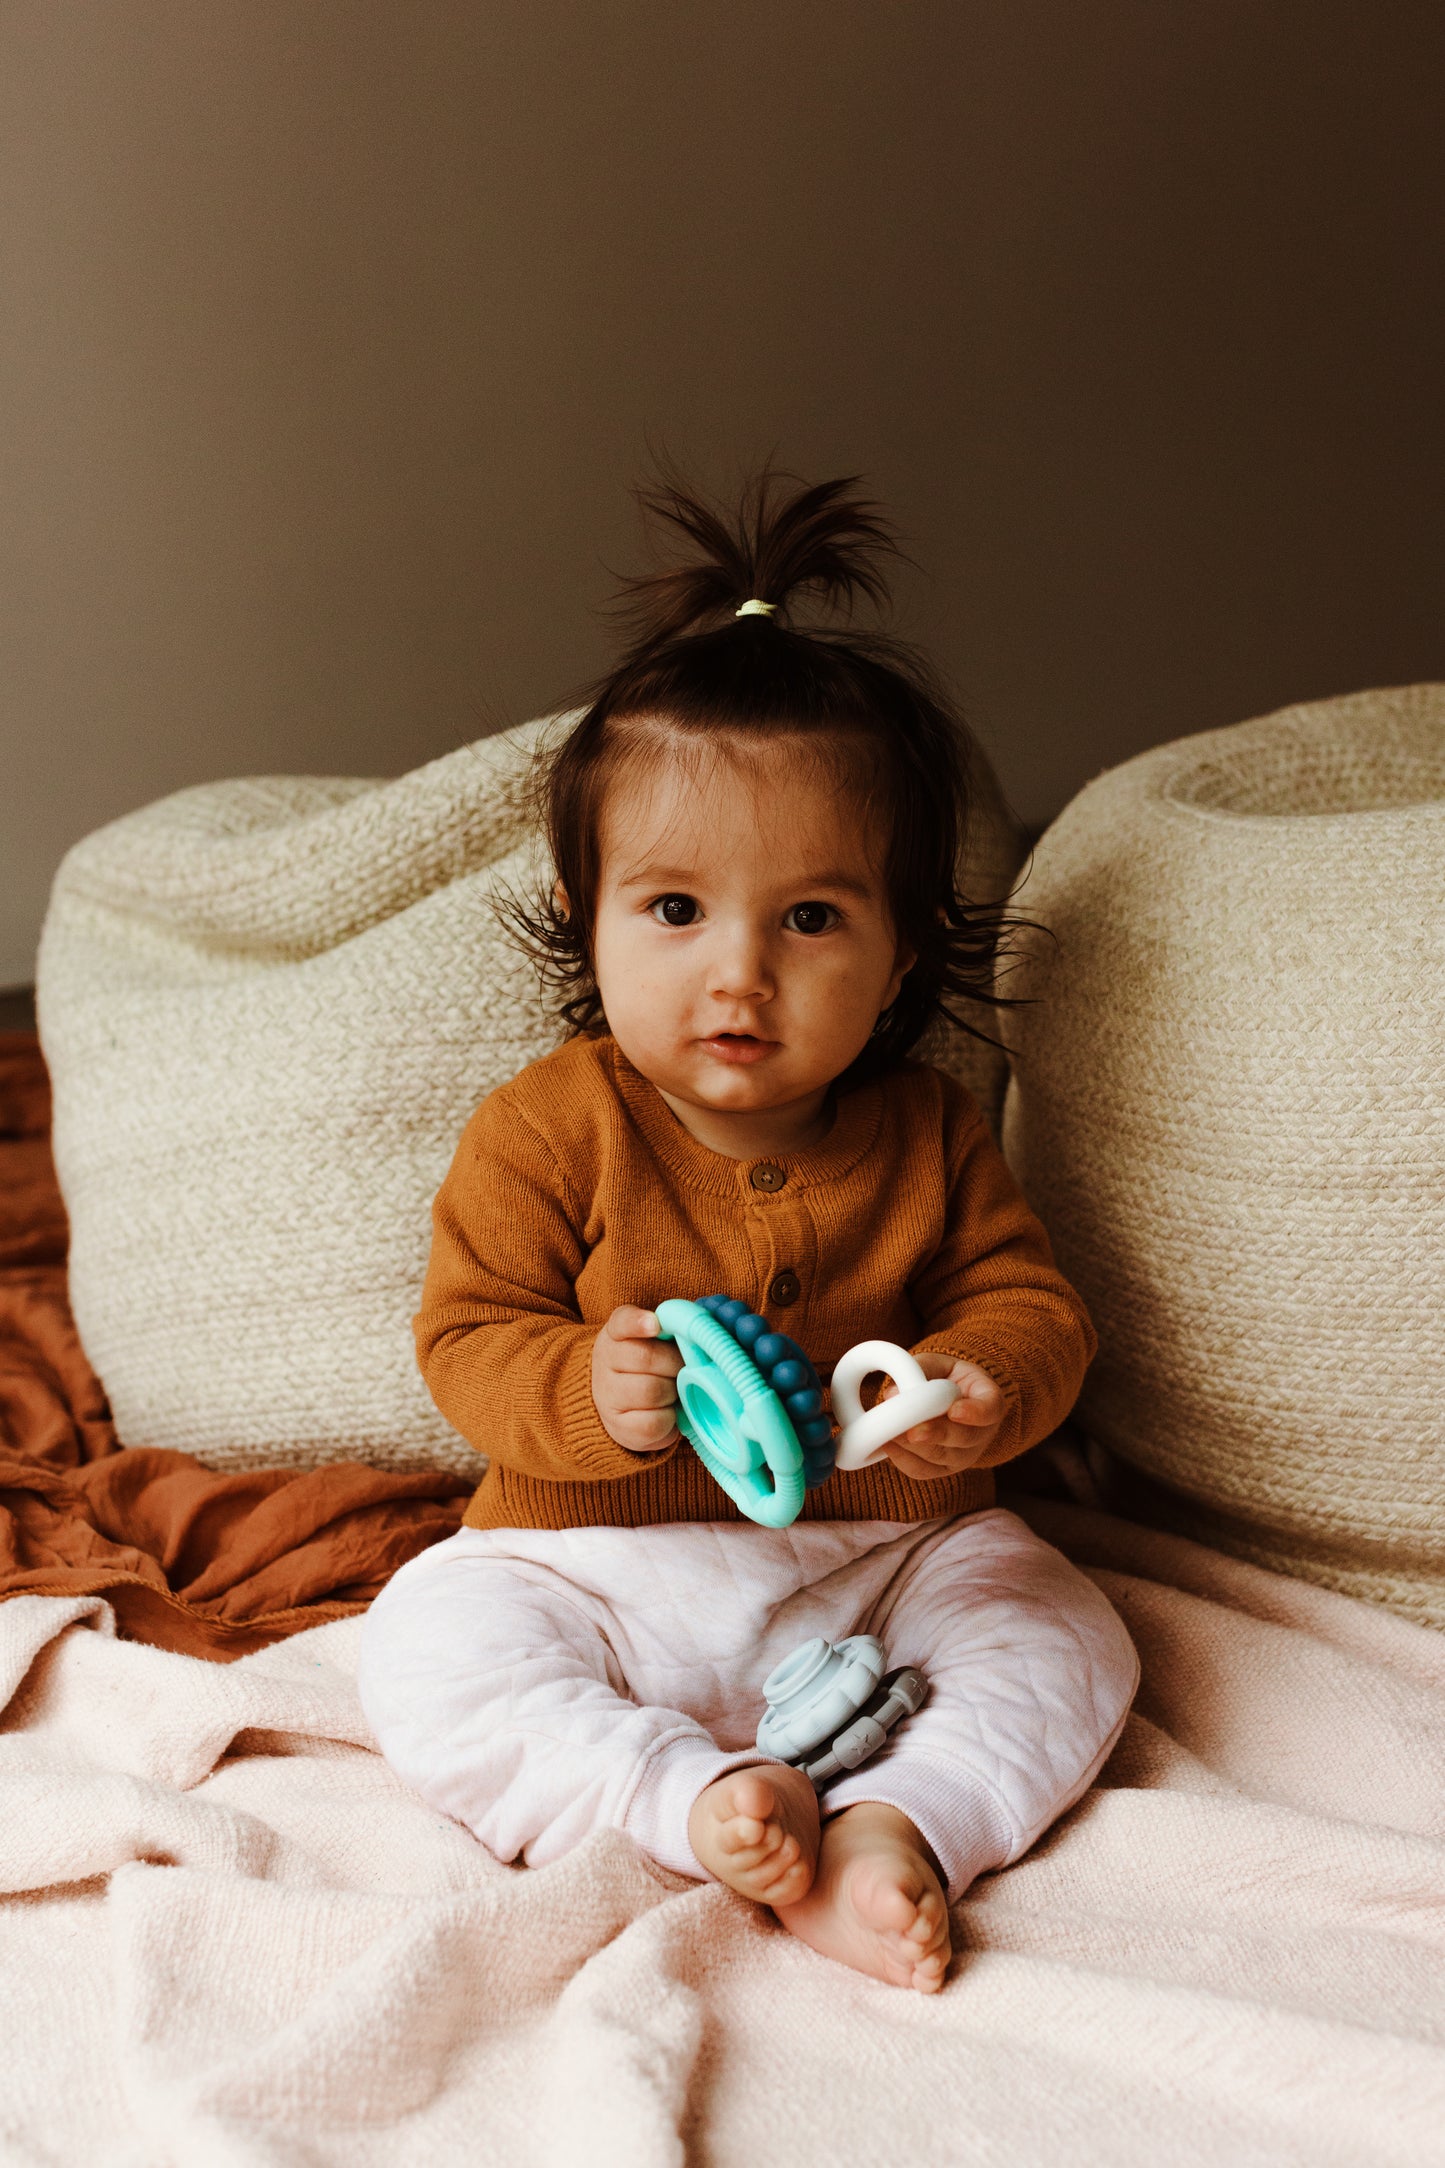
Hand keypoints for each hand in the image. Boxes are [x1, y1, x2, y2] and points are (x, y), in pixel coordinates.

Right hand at [592, 1306, 683, 1452]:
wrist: (625, 1408)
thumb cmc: (651, 1367)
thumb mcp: (656, 1341)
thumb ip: (673, 1330)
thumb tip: (702, 1333)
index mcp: (616, 1333)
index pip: (622, 1322)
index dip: (638, 1322)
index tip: (655, 1324)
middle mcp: (606, 1361)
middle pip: (646, 1358)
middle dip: (674, 1364)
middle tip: (683, 1367)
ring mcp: (608, 1395)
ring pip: (650, 1391)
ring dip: (672, 1391)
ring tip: (675, 1390)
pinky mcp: (619, 1426)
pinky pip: (652, 1422)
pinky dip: (668, 1418)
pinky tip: (668, 1411)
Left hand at [878, 1352, 1005, 1479]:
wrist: (948, 1399)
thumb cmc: (946, 1378)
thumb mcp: (939, 1364)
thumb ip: (920, 1371)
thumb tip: (892, 1393)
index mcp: (989, 1401)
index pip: (990, 1409)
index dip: (975, 1412)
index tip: (954, 1411)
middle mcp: (982, 1433)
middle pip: (965, 1438)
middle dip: (936, 1434)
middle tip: (914, 1431)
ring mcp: (964, 1454)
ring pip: (942, 1457)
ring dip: (914, 1448)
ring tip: (890, 1434)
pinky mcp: (943, 1469)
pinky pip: (923, 1470)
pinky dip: (903, 1459)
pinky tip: (887, 1445)